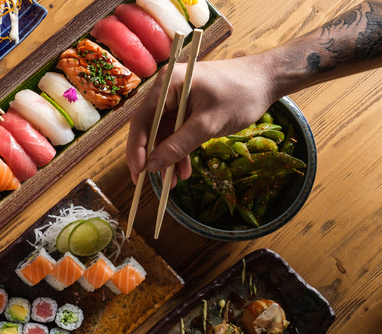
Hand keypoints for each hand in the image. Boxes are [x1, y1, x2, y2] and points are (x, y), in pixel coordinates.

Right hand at [126, 55, 276, 186]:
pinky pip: (177, 132)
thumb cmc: (241, 94)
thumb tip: (152, 166)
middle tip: (151, 181)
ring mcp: (177, 99)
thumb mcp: (208, 124)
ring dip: (168, 157)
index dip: (137, 148)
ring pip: (164, 134)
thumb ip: (178, 145)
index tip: (139, 172)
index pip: (142, 120)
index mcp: (168, 85)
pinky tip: (184, 169)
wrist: (267, 80)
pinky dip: (180, 150)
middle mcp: (167, 90)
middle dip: (154, 156)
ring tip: (174, 182)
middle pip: (150, 128)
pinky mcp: (187, 107)